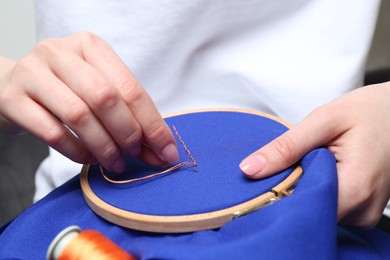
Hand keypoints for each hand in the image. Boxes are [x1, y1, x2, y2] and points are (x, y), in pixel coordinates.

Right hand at [0, 32, 177, 172]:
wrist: (12, 85)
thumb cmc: (65, 88)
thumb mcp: (98, 89)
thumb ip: (128, 115)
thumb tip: (159, 149)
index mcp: (91, 47)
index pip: (131, 89)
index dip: (153, 125)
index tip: (166, 152)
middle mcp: (61, 53)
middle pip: (106, 99)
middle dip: (128, 134)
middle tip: (136, 155)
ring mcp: (33, 73)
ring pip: (79, 115)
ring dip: (104, 146)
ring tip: (114, 162)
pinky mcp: (13, 98)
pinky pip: (53, 132)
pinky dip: (77, 152)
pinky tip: (88, 159)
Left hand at [240, 83, 389, 227]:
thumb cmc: (369, 111)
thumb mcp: (324, 120)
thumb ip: (286, 146)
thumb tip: (249, 169)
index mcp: (356, 187)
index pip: (302, 207)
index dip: (278, 194)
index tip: (265, 177)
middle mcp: (363, 209)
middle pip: (309, 211)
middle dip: (289, 190)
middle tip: (290, 162)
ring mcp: (364, 212)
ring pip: (318, 210)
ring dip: (304, 189)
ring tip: (310, 162)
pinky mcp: (362, 209)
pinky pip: (330, 207)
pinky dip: (317, 190)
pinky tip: (319, 170)